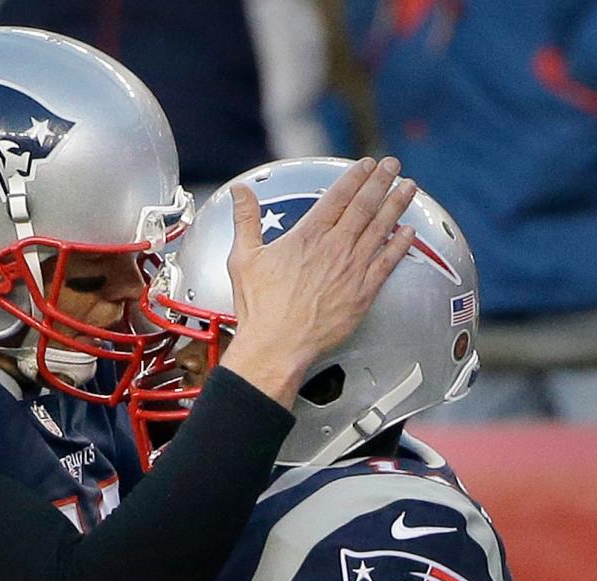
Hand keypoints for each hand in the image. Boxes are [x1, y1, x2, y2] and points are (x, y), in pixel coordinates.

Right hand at [221, 157, 416, 402]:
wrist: (277, 346)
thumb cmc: (260, 308)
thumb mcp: (244, 258)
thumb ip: (245, 220)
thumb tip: (240, 191)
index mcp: (308, 236)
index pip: (338, 197)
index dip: (355, 177)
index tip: (366, 165)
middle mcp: (335, 247)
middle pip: (365, 206)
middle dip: (381, 181)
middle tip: (392, 165)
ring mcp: (352, 270)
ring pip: (381, 229)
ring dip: (396, 205)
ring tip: (408, 187)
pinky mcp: (362, 293)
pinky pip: (387, 263)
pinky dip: (400, 245)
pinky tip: (409, 233)